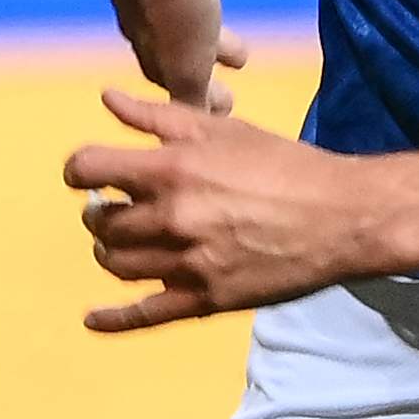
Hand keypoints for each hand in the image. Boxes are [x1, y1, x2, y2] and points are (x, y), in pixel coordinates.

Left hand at [63, 87, 392, 331]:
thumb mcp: (221, 128)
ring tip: (122, 240)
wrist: (340, 216)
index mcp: (171, 170)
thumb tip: (107, 99)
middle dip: (100, 212)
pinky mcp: (205, 300)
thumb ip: (157, 116)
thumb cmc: (281, 164)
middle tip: (115, 207)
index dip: (78, 170)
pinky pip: (144, 315)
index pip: (90, 169)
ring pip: (116, 264)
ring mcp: (187, 264)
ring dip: (109, 250)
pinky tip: (91, 320)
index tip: (85, 175)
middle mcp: (172, 218)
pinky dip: (112, 320)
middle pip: (101, 222)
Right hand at [96, 0, 244, 110]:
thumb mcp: (189, 64)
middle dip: (205, 56)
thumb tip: (202, 125)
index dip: (199, 97)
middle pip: (178, 43)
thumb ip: (193, 95)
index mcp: (151, 51)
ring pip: (179, 4)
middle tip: (237, 61)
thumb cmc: (169, 2)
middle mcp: (142, 18)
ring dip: (202, 17)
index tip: (227, 103)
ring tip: (221, 15)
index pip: (174, 84)